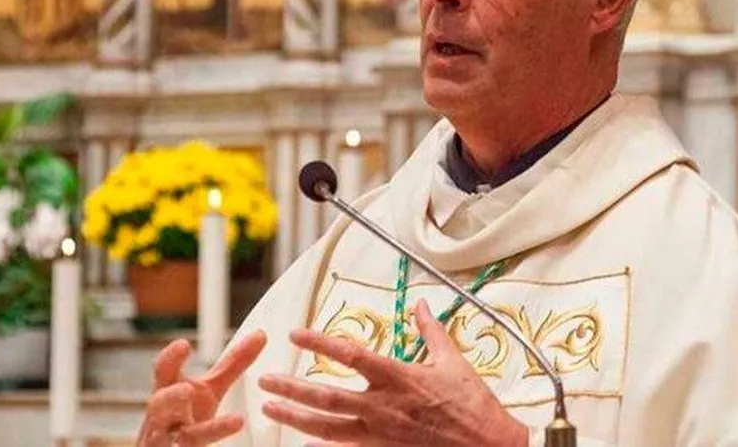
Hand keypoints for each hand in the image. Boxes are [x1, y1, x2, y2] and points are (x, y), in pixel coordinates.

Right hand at [136, 331, 267, 446]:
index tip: (184, 344)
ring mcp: (165, 439)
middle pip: (159, 404)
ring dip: (185, 428)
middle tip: (186, 390)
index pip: (164, 371)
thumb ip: (233, 364)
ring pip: (164, 435)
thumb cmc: (187, 414)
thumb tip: (260, 335)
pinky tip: (213, 443)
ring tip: (193, 412)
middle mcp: (163, 414)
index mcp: (170, 390)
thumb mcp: (212, 388)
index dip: (171, 358)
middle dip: (170, 397)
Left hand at [258, 300, 527, 446]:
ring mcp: (381, 434)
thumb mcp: (454, 361)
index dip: (320, 342)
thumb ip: (431, 331)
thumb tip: (420, 305)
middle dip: (291, 387)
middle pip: (327, 395)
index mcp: (398, 377)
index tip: (295, 334)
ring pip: (328, 427)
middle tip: (264, 380)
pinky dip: (321, 446)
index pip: (351, 354)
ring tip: (269, 409)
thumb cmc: (473, 406)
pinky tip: (301, 442)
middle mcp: (383, 406)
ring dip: (295, 417)